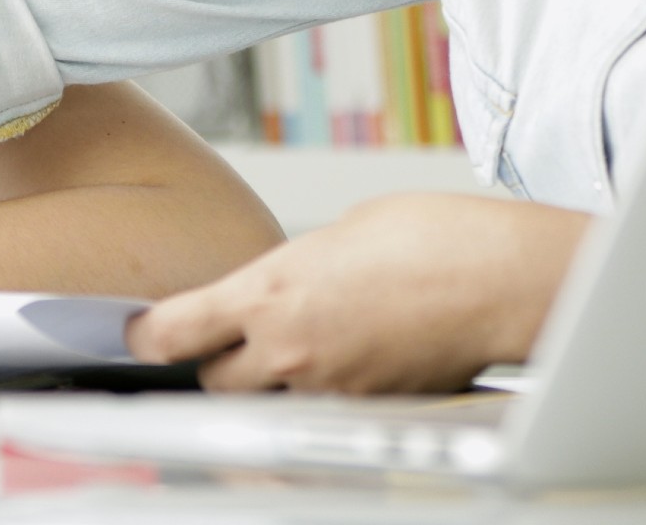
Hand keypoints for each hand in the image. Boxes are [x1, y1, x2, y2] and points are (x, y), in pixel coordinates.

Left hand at [127, 194, 590, 392]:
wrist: (507, 280)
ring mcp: (330, 391)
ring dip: (273, 380)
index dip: (146, 336)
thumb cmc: (436, 240)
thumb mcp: (339, 232)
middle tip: (232, 335)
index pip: (171, 332)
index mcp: (269, 293)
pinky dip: (327, 389)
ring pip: (269, 401)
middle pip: (214, 380)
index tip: (139, 331)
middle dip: (216, 362)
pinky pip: (325, 409)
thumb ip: (292, 269)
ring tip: (308, 340)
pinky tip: (355, 355)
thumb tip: (279, 286)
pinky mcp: (371, 413)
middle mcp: (289, 351)